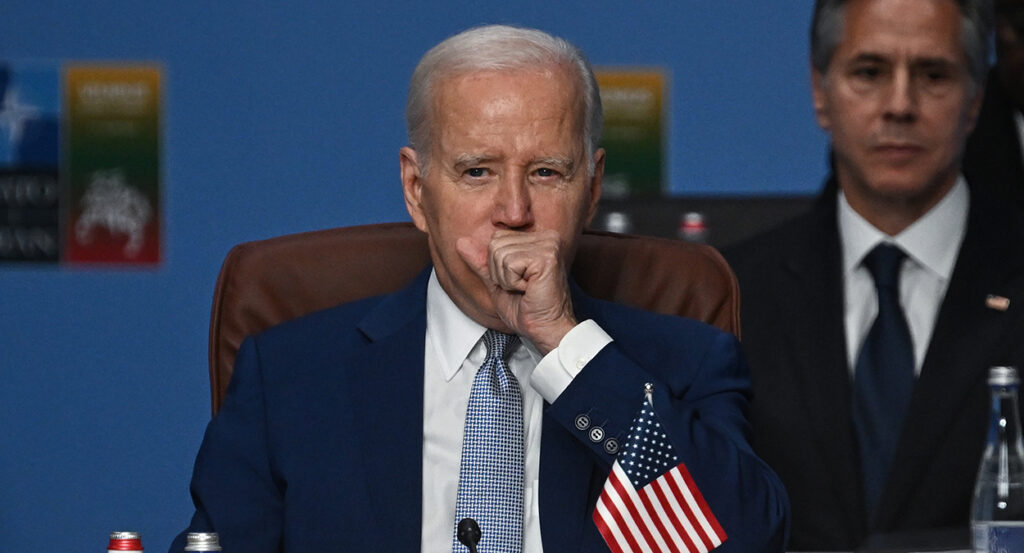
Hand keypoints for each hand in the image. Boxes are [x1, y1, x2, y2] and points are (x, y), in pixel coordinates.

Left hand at [457, 229, 576, 353]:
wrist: (545, 328)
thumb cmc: (527, 309)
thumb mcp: (496, 282)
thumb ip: (481, 262)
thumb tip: (461, 242)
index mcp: (537, 239)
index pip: (496, 238)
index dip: (497, 265)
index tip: (518, 281)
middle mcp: (545, 237)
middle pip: (496, 243)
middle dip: (500, 272)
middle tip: (522, 287)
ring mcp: (548, 244)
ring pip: (500, 253)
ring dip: (507, 279)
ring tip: (526, 289)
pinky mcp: (546, 256)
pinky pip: (509, 263)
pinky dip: (512, 282)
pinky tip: (529, 289)